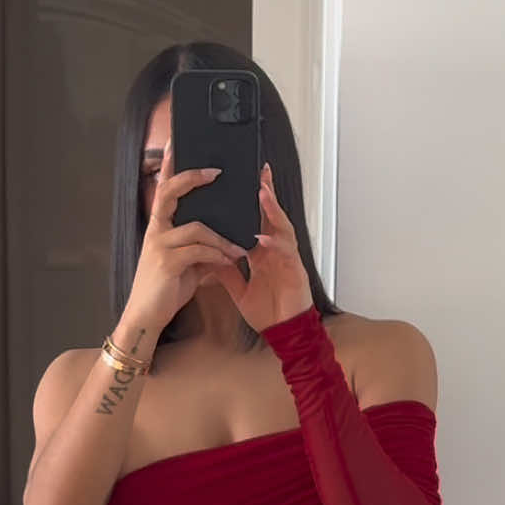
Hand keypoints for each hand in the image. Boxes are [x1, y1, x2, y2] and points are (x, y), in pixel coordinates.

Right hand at [126, 136, 248, 329]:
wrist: (146, 316)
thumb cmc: (164, 289)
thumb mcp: (185, 265)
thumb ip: (200, 249)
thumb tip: (221, 242)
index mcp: (159, 228)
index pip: (163, 190)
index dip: (169, 166)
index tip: (176, 143)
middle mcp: (156, 231)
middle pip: (170, 193)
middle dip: (192, 178)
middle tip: (215, 172)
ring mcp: (160, 246)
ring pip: (196, 228)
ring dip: (222, 237)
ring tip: (240, 248)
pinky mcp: (169, 263)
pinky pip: (200, 251)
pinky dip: (219, 254)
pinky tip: (230, 260)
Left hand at [204, 162, 313, 331]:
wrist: (284, 334)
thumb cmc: (268, 312)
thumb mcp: (239, 289)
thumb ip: (226, 271)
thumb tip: (208, 256)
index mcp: (263, 253)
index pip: (254, 221)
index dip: (249, 203)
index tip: (239, 184)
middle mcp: (276, 251)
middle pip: (271, 216)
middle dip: (266, 192)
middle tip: (257, 170)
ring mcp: (287, 259)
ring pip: (282, 227)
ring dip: (272, 209)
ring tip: (261, 192)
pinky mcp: (295, 271)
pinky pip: (286, 252)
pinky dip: (275, 243)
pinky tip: (264, 237)